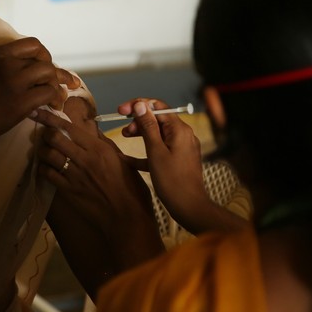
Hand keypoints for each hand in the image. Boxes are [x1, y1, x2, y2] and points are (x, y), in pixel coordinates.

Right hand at [0, 37, 78, 151]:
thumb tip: (19, 63)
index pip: (31, 44)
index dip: (42, 54)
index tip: (43, 64)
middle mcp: (7, 63)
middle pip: (44, 58)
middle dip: (52, 71)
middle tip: (53, 83)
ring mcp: (15, 82)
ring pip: (50, 73)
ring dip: (55, 85)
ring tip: (56, 97)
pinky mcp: (22, 101)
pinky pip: (49, 93)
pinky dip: (54, 99)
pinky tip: (53, 106)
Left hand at [32, 108, 156, 240]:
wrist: (127, 219)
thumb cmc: (132, 189)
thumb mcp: (123, 161)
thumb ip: (105, 144)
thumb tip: (91, 131)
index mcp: (99, 149)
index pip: (69, 128)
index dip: (51, 119)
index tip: (38, 112)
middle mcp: (84, 159)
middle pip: (54, 139)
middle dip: (45, 133)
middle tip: (44, 133)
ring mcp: (74, 176)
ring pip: (48, 155)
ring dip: (43, 150)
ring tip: (43, 150)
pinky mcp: (68, 191)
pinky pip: (48, 175)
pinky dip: (43, 168)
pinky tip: (44, 167)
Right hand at [126, 99, 245, 233]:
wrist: (189, 207)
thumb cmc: (172, 181)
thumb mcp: (155, 152)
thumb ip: (148, 127)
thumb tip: (140, 105)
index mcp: (179, 129)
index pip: (158, 107)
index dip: (138, 105)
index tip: (121, 110)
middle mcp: (183, 134)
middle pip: (158, 119)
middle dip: (139, 120)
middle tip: (124, 130)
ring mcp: (182, 147)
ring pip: (158, 133)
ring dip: (141, 133)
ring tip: (125, 137)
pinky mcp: (178, 159)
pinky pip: (160, 148)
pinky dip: (146, 150)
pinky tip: (130, 159)